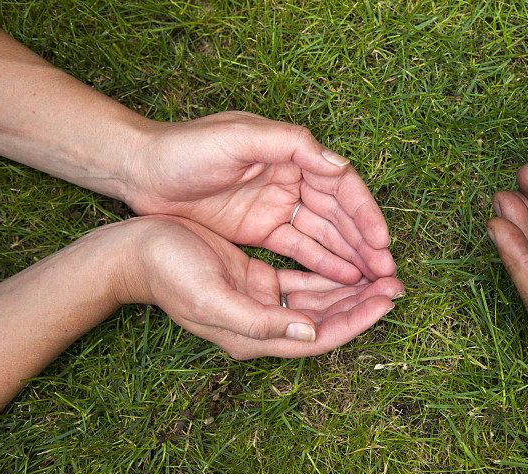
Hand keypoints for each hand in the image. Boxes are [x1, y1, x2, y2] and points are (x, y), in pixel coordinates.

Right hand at [115, 215, 402, 358]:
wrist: (133, 253)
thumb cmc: (168, 274)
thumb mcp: (211, 299)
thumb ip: (260, 323)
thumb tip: (308, 334)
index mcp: (253, 337)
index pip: (320, 337)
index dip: (356, 320)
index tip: (387, 299)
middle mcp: (263, 325)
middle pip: (326, 321)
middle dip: (362, 304)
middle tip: (396, 284)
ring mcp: (261, 302)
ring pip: (318, 301)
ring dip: (350, 289)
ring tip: (382, 274)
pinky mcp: (256, 280)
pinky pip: (302, 282)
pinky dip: (327, 274)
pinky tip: (349, 263)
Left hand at [124, 112, 395, 284]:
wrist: (139, 170)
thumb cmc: (185, 148)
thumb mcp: (237, 137)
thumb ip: (290, 145)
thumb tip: (340, 165)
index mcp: (291, 153)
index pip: (342, 186)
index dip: (365, 214)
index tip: (382, 243)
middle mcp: (291, 180)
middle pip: (340, 215)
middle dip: (365, 243)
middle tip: (387, 273)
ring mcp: (276, 206)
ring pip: (325, 235)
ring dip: (350, 257)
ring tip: (374, 282)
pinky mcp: (261, 229)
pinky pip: (300, 248)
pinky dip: (323, 262)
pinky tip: (344, 279)